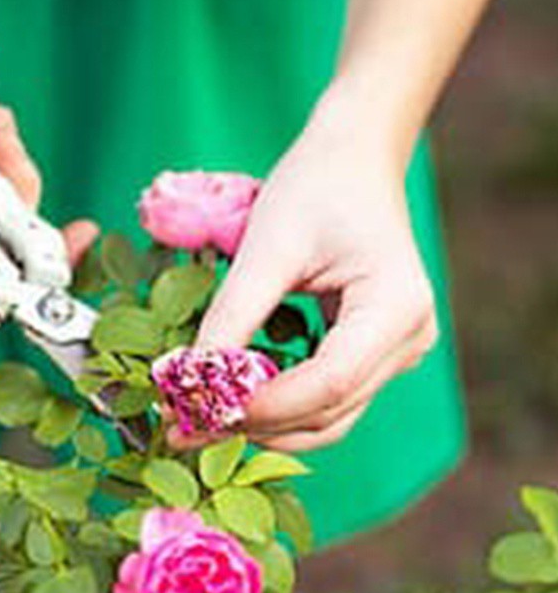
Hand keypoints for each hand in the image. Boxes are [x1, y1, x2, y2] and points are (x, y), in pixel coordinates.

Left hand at [184, 102, 438, 452]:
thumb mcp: (266, 246)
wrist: (352, 163)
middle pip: (329, 412)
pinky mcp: (375, 357)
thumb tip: (190, 379)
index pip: (329, 383)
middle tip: (183, 429)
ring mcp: (397, 353)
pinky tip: (231, 403)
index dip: (263, 406)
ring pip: (328, 420)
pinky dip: (278, 410)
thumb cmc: (315, 189)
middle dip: (255, 425)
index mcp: (396, 307)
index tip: (199, 412)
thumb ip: (232, 315)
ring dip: (264, 427)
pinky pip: (326, 401)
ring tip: (200, 421)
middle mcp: (409, 339)